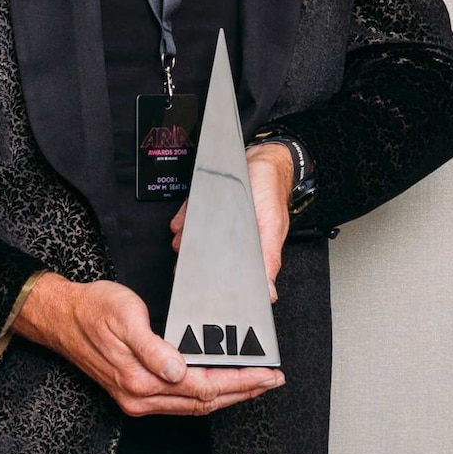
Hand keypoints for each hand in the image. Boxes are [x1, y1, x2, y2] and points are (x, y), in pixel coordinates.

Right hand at [13, 273, 284, 415]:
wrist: (60, 317)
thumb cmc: (92, 309)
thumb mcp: (124, 317)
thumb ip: (152, 347)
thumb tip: (178, 371)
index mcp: (141, 379)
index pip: (204, 387)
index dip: (240, 382)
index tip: (266, 373)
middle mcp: (140, 396)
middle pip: (204, 402)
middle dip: (243, 391)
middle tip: (272, 380)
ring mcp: (137, 398)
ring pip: (194, 405)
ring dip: (228, 395)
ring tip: (255, 383)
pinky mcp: (135, 392)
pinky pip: (180, 401)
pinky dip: (206, 394)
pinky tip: (219, 383)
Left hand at [170, 141, 292, 302]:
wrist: (262, 160)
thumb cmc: (271, 192)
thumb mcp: (273, 227)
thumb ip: (269, 258)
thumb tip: (270, 294)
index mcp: (248, 248)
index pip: (228, 270)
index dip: (214, 279)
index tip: (202, 287)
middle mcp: (230, 235)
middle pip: (207, 253)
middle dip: (193, 260)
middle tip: (183, 268)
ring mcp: (217, 219)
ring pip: (196, 235)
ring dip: (185, 241)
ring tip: (180, 245)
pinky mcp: (206, 202)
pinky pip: (190, 213)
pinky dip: (183, 220)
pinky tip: (179, 226)